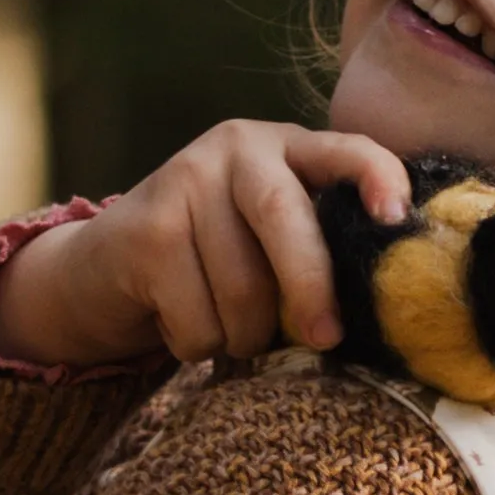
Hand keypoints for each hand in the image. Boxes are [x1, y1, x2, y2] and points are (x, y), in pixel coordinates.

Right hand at [0, 123, 412, 371]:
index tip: (396, 218)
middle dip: (310, 287)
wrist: (98, 271)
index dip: (374, 177)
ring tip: (227, 332)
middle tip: (325, 339)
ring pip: (242, 287)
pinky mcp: (146, 231)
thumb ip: (315, 248)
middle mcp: (235, 149)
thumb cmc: (208, 265)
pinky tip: (180, 326)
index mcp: (283, 149)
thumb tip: (374, 310)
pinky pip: (198, 318)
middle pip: (285, 217)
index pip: (342, 149)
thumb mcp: (267, 241)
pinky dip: (197, 345)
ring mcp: (184, 181)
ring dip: (243, 337)